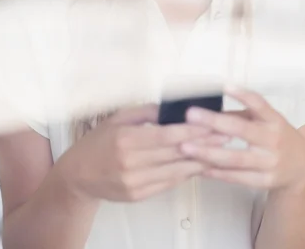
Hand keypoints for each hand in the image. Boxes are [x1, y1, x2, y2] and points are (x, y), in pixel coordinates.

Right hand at [59, 104, 228, 202]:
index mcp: (126, 140)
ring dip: (201, 161)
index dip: (193, 130)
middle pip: (176, 153)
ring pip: (177, 171)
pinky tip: (199, 164)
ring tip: (220, 150)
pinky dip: (186, 173)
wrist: (78, 175)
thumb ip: (146, 112)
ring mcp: (136, 183)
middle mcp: (131, 163)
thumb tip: (174, 107)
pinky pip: (169, 183)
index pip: (167, 135)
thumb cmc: (98, 141)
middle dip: (204, 144)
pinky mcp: (139, 196)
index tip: (213, 123)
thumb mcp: (118, 118)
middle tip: (226, 135)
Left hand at [180, 87, 304, 192]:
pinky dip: (217, 173)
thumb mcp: (265, 121)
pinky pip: (237, 177)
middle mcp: (273, 140)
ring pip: (235, 158)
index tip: (224, 86)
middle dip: (214, 122)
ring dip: (208, 152)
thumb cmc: (276, 136)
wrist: (301, 169)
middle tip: (190, 115)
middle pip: (241, 130)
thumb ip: (241, 115)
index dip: (243, 95)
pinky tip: (199, 167)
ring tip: (186, 147)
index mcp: (274, 120)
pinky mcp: (264, 181)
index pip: (259, 104)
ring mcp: (269, 162)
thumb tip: (208, 109)